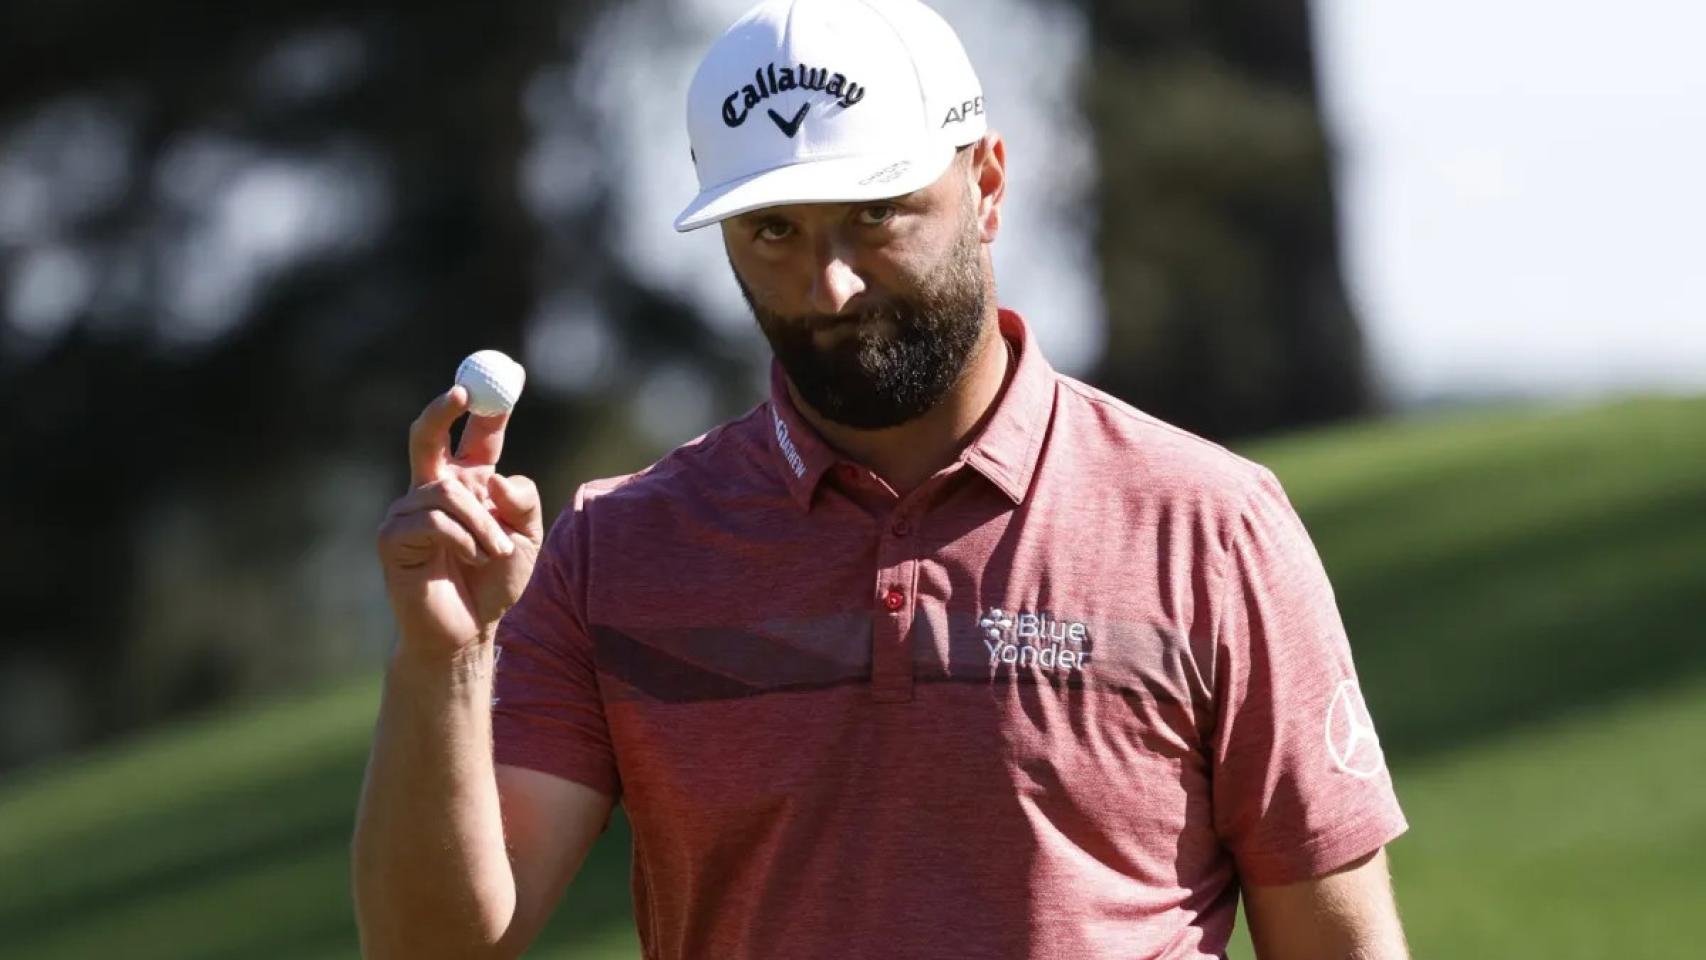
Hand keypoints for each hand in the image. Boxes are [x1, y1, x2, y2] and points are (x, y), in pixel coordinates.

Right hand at [376, 386, 543, 657]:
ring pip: (447, 491)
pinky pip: (432, 520)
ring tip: (492, 554)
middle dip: (442, 408)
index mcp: (467, 485)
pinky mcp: (392, 538)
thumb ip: (520, 500)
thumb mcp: (527, 537)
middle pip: (427, 436)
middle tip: (462, 392)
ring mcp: (407, 512)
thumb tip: (491, 476)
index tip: (499, 383)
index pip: (474, 438)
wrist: (469, 632)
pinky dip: (461, 539)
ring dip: (481, 523)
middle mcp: (432, 491)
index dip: (484, 410)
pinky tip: (468, 562)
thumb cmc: (495, 584)